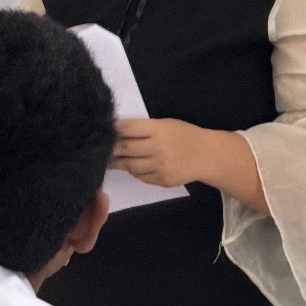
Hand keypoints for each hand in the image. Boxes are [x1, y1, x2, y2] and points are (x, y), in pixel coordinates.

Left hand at [114, 120, 268, 213]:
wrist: (208, 156)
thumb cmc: (184, 135)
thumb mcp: (166, 124)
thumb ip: (143, 128)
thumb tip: (116, 131)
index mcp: (158, 130)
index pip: (128, 128)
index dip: (112, 129)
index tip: (100, 129)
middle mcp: (158, 148)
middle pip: (125, 148)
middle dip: (109, 148)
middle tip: (96, 146)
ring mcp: (160, 167)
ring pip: (130, 165)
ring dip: (117, 162)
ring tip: (107, 159)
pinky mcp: (162, 181)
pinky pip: (140, 176)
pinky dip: (133, 171)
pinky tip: (129, 166)